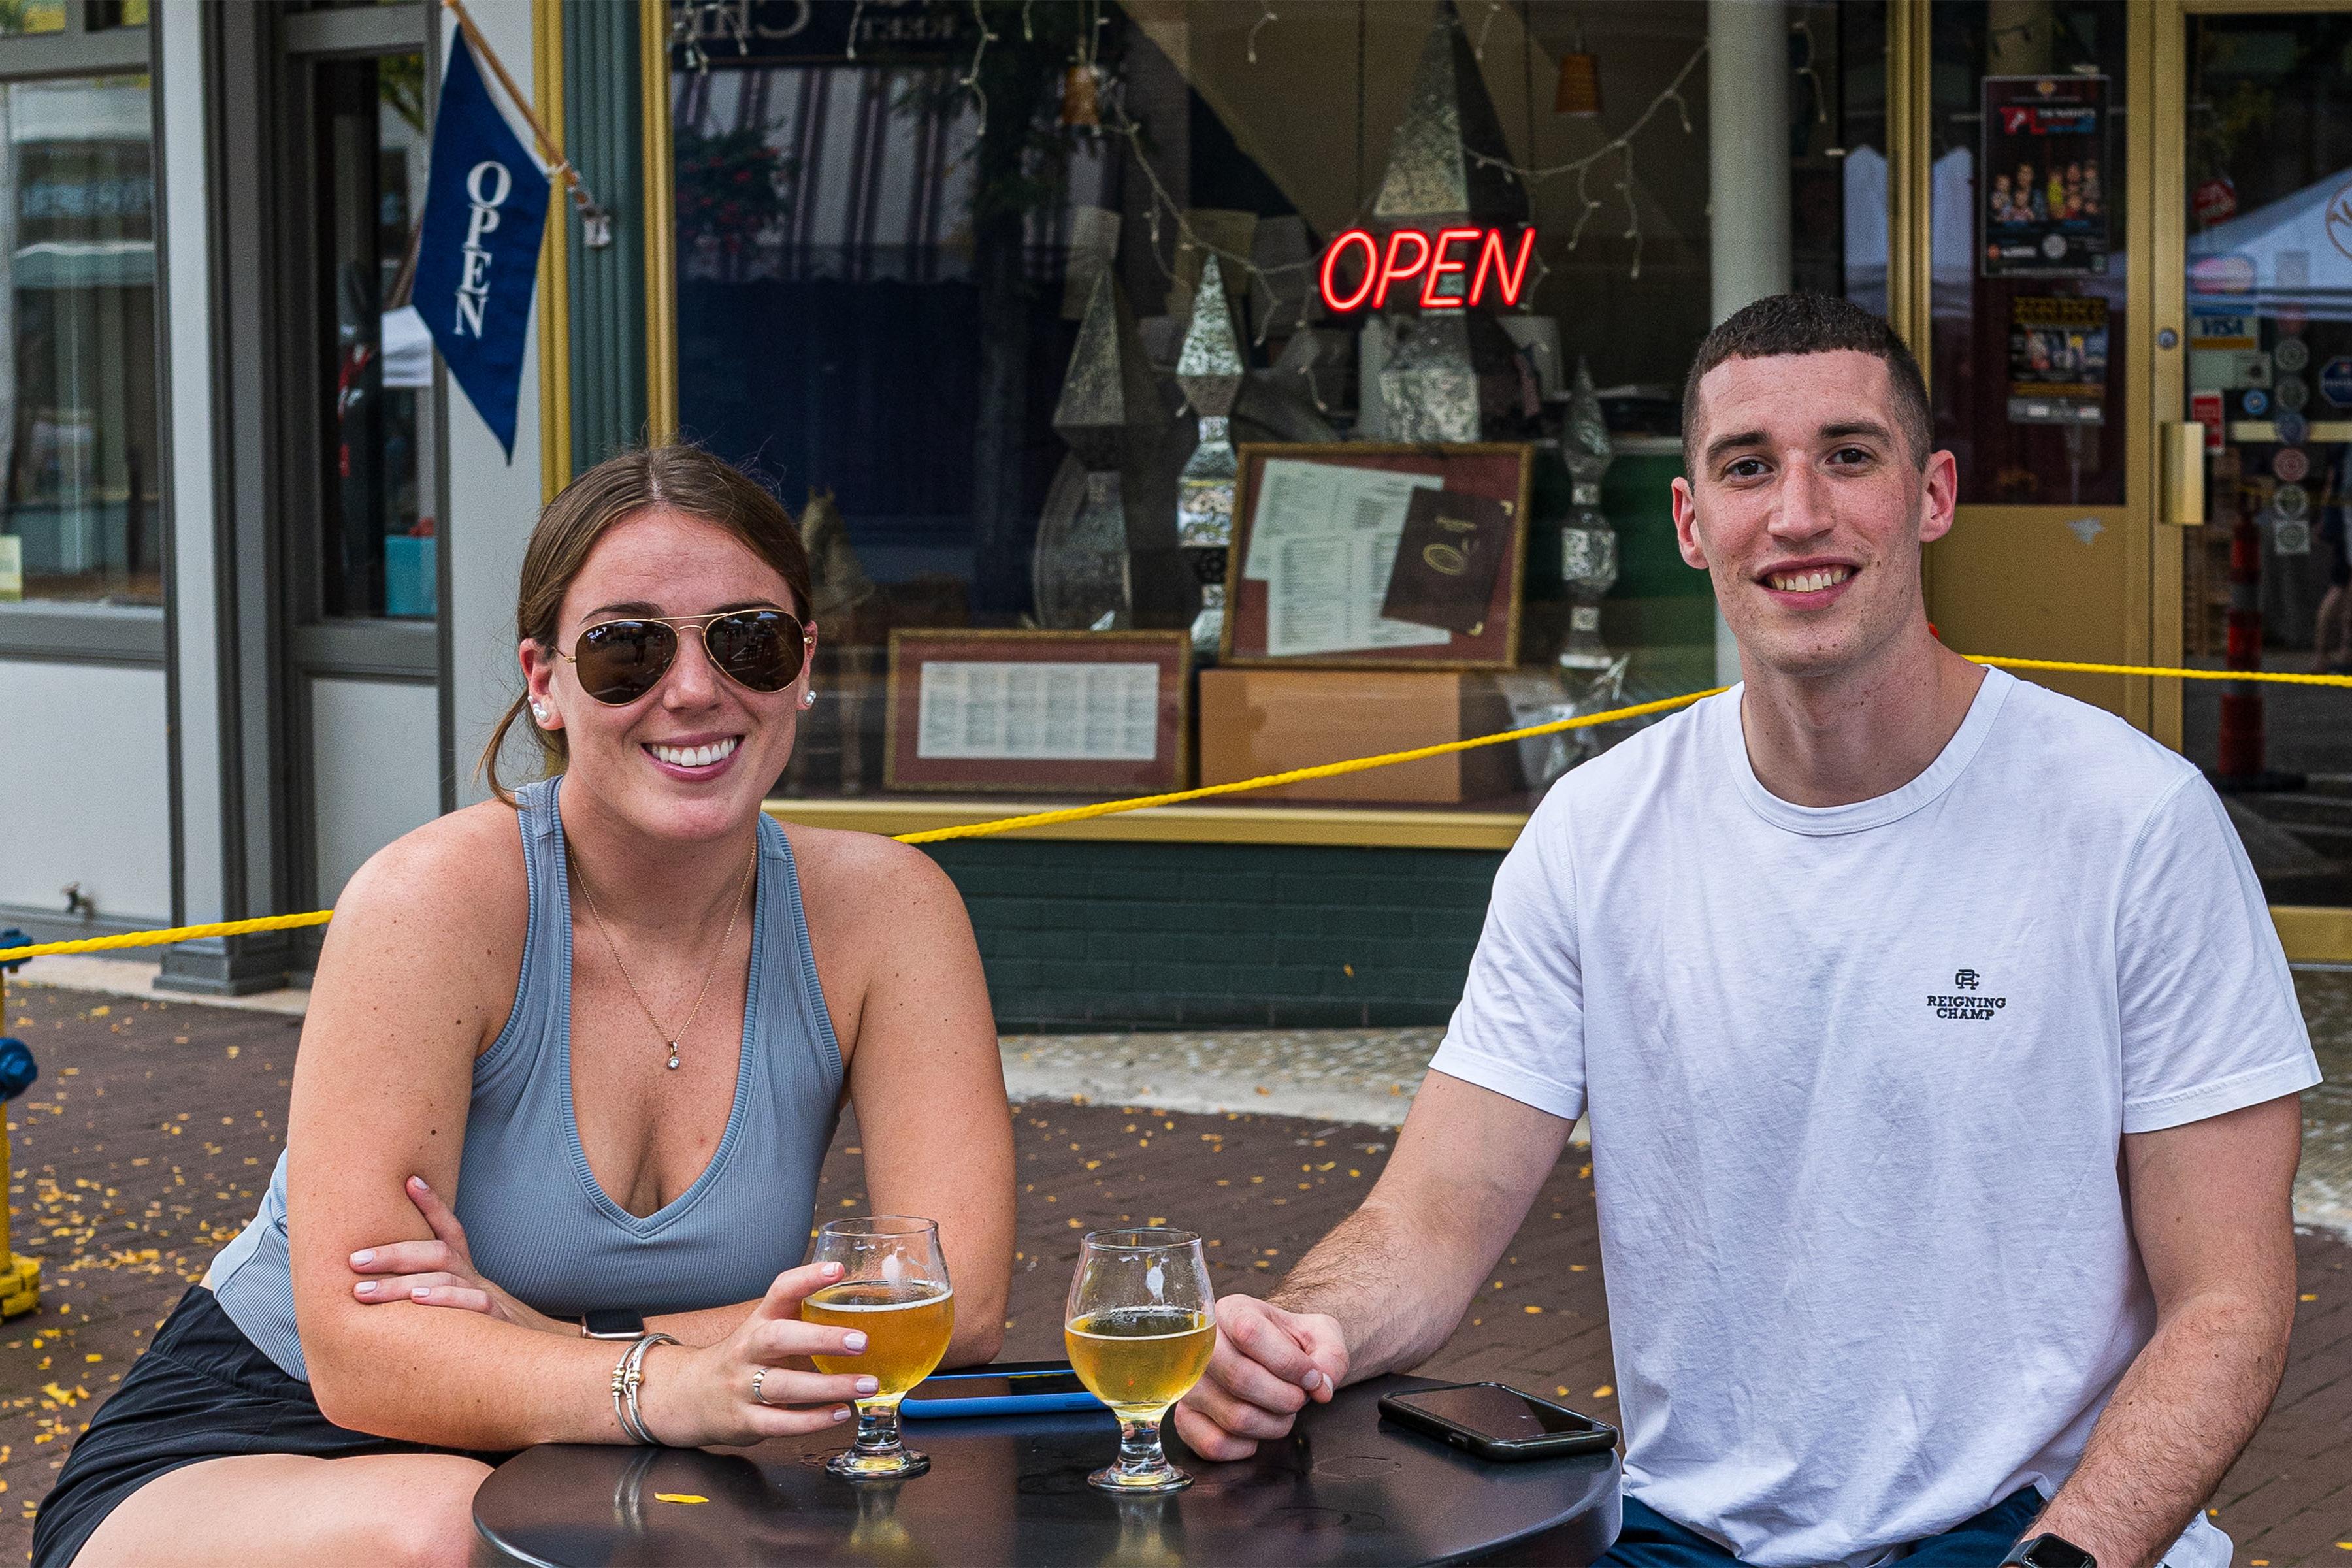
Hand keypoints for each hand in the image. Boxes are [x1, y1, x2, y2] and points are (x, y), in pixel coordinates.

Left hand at [348, 1175, 561, 1333]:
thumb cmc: (491, 1334)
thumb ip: (435, 1296)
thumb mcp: (465, 1307)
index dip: (432, 1204)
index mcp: (468, 1272)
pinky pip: (472, 1302)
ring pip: (445, 1276)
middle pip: (437, 1251)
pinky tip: (418, 1301)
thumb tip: (386, 1297)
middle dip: (393, 1252)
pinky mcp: (498, 1320)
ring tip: (363, 1290)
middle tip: (354, 1260)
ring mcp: (488, 1296)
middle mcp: (476, 1278)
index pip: (450, 1230)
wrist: (540, 1356)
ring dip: (400, 1282)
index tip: (410, 1180)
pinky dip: (445, 1298)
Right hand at [634, 1260, 882, 1448]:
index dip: (807, 1278)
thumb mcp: (765, 1329)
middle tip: (862, 1342)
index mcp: (758, 1321)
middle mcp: (746, 1350)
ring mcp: (741, 1386)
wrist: (690, 1395)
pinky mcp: (743, 1421)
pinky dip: (813, 1420)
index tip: (839, 1270)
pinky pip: (780, 1422)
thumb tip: (862, 1305)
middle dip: (821, 1339)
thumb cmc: (745, 1358)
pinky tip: (842, 1412)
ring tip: (866, 1385)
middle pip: (778, 1338)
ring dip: (829, 1386)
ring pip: (783, 1385)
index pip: (780, 1291)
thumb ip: (802, 1317)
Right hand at [1172, 1293, 1347, 1459]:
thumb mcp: (1322, 1335)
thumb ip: (1331, 1356)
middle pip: (1240, 1377)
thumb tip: (1321, 1387)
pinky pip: (1213, 1444)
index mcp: (1232, 1311)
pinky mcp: (1185, 1416)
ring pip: (1234, 1416)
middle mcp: (1202, 1344)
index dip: (1288, 1363)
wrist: (1274, 1356)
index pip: (1249, 1333)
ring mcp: (1190, 1383)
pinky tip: (1259, 1430)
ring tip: (1284, 1412)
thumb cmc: (1293, 1343)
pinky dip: (1247, 1446)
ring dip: (1274, 1424)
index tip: (1312, 1377)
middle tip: (1299, 1398)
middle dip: (1285, 1397)